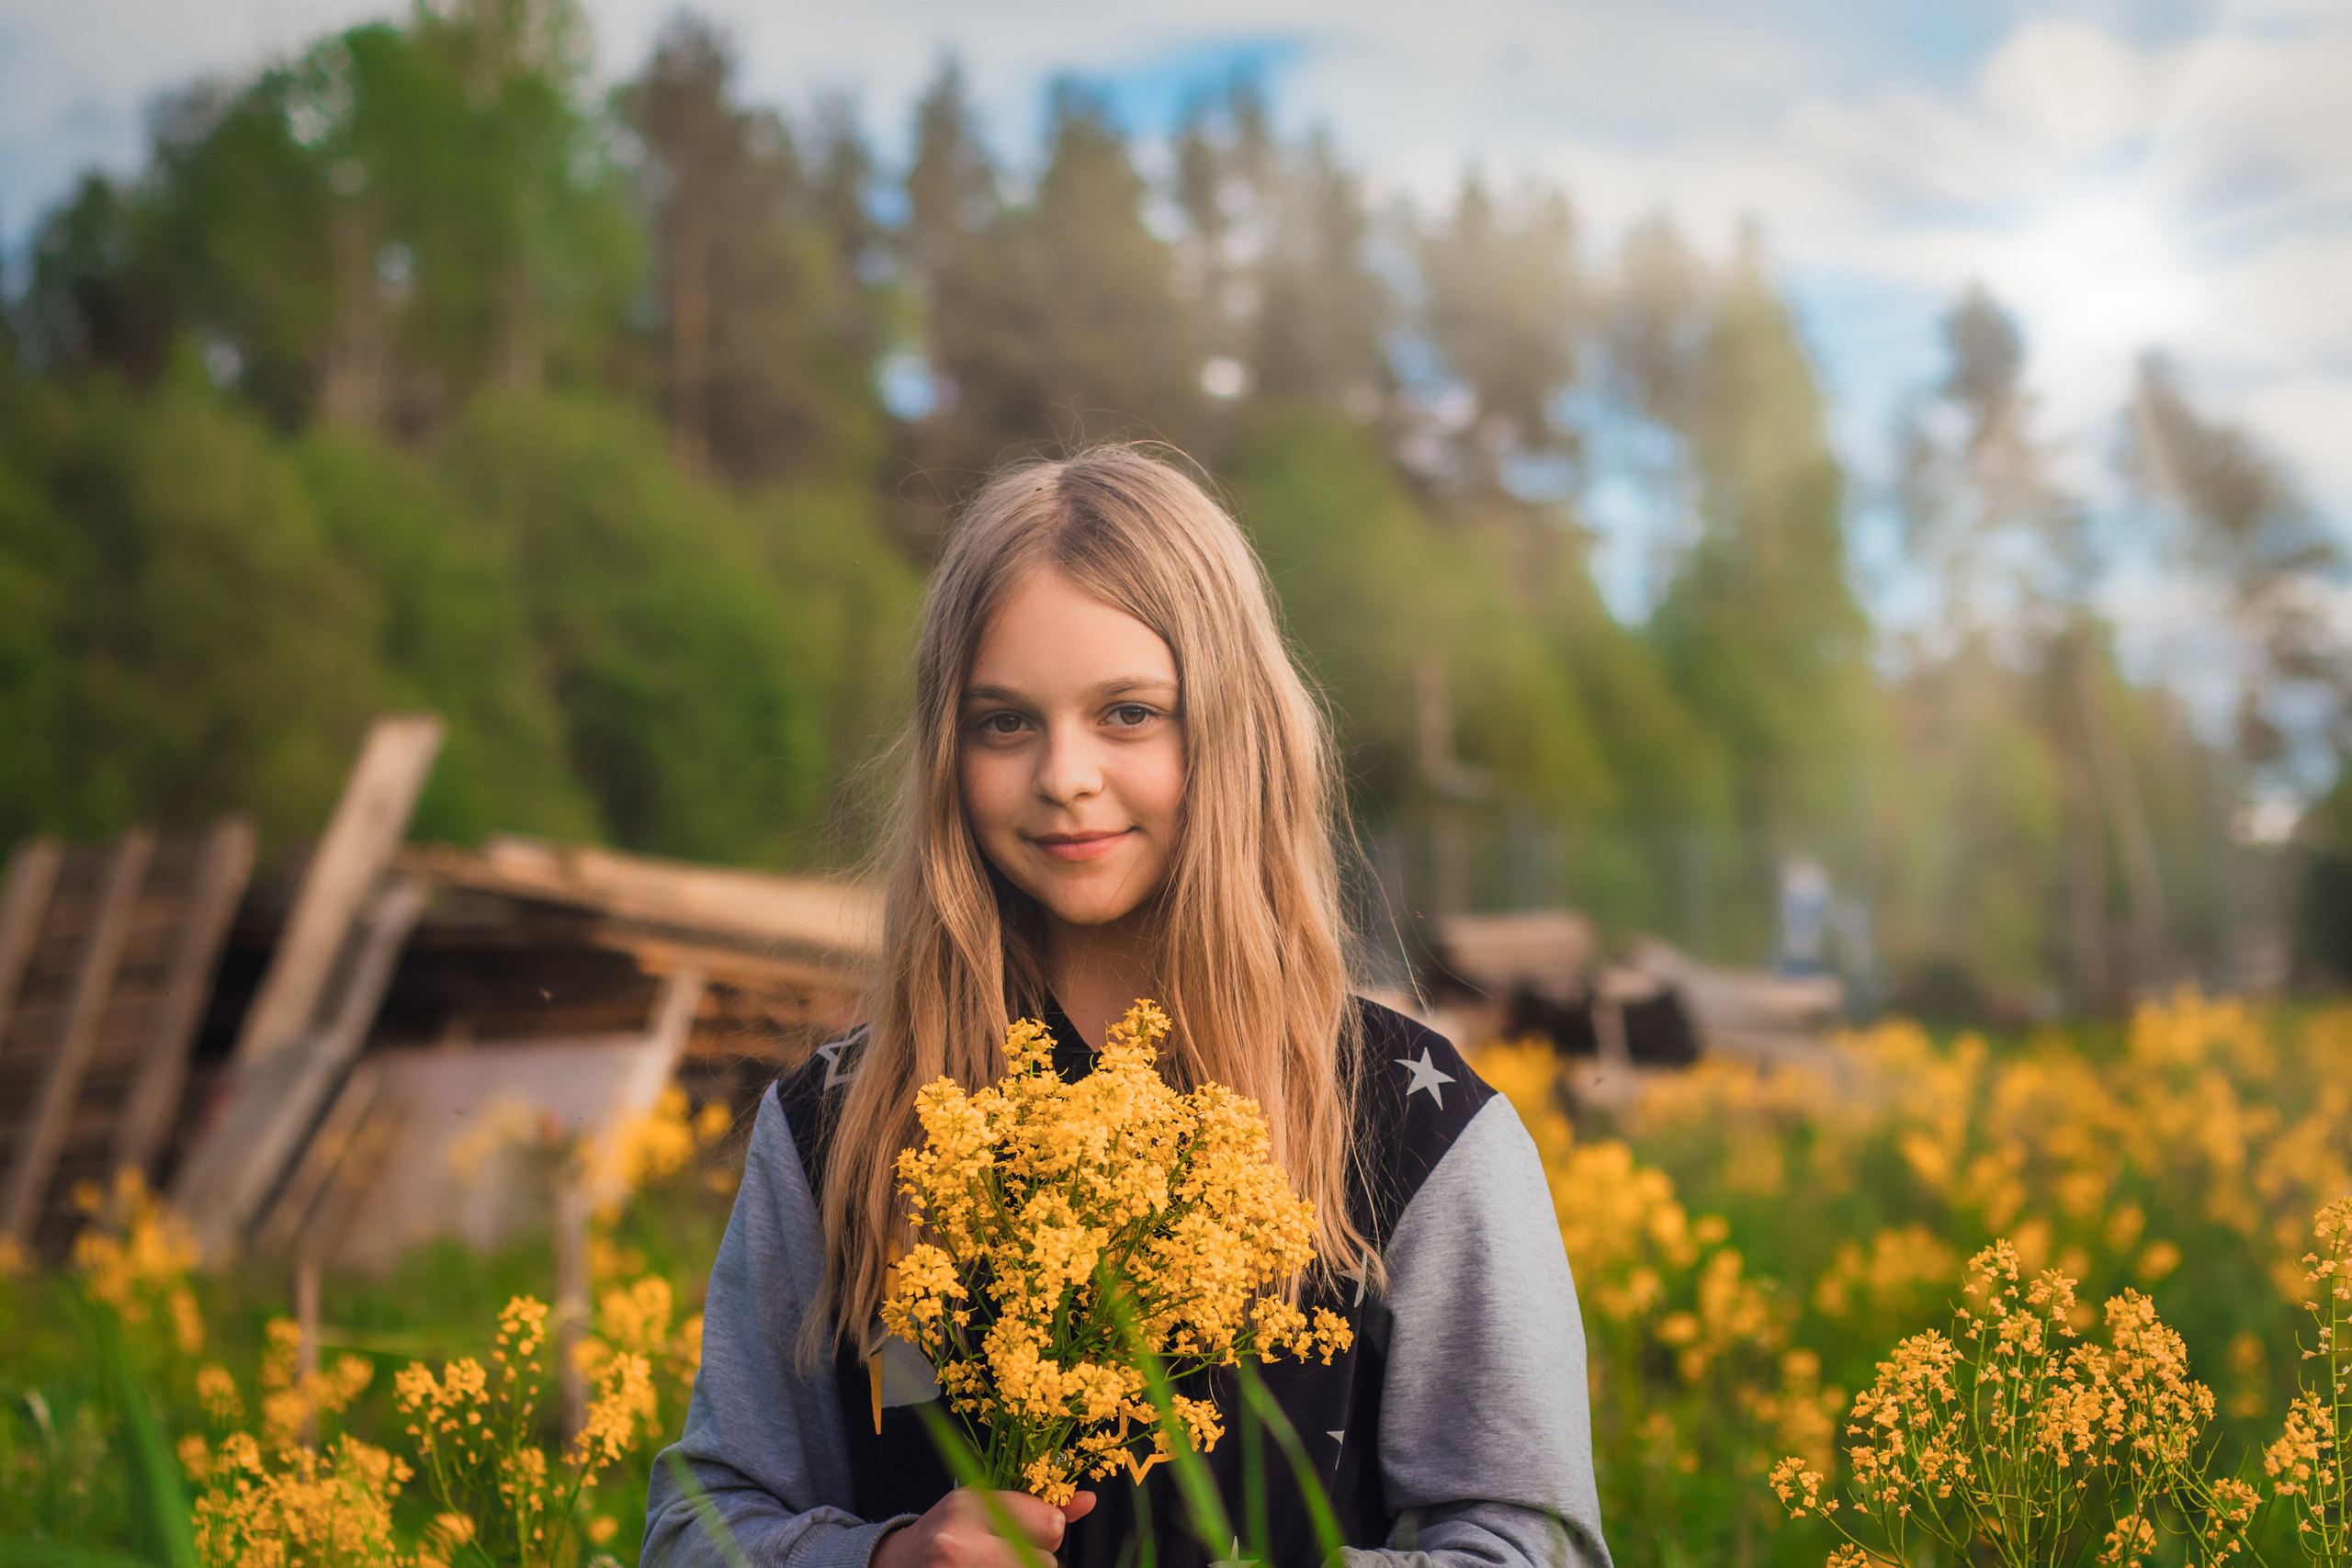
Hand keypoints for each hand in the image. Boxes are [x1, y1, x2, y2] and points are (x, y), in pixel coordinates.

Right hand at [873, 1486, 1097, 1567]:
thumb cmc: (946, 1532)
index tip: (1028, 1531)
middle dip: (1034, 1558)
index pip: (1050, 1524)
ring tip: (991, 1563)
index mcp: (968, 1507)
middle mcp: (958, 1545)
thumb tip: (1088, 1501)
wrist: (897, 1565)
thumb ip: (1036, 1505)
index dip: (1047, 1530)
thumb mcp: (983, 1506)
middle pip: (1045, 1562)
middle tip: (1002, 1554)